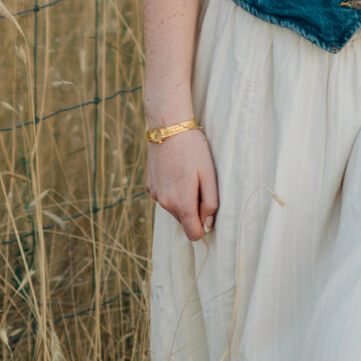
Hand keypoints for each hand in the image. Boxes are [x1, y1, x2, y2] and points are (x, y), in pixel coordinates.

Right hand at [147, 127, 218, 242]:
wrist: (168, 127)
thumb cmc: (193, 149)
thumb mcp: (209, 176)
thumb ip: (211, 204)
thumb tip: (207, 223)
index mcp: (182, 203)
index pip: (193, 234)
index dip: (203, 225)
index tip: (208, 208)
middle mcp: (165, 203)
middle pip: (184, 221)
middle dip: (193, 210)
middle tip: (199, 184)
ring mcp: (155, 195)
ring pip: (174, 209)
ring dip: (183, 199)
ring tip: (187, 175)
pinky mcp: (149, 186)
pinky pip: (165, 197)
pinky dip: (172, 190)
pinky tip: (176, 171)